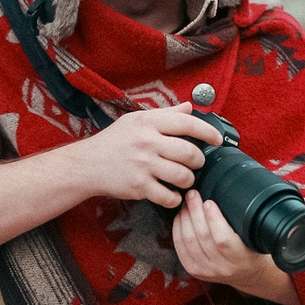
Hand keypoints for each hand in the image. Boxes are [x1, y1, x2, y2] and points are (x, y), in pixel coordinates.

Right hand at [67, 102, 222, 207]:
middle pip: (189, 153)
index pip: (187, 124)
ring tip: (185, 178)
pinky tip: (172, 194)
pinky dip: (175, 198)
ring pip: (182, 176)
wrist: (86, 164)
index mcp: (149, 123)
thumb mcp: (136, 120)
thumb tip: (189, 106)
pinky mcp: (138, 186)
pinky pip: (168, 196)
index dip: (207, 132)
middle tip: (197, 162)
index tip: (217, 139)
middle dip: (199, 160)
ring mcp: (143, 165)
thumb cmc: (114, 141)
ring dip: (189, 180)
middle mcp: (147, 142)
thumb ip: (165, 114)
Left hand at [172, 190, 274, 287]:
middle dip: (195, 211)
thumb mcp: (254, 236)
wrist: (247, 273)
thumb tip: (225, 194)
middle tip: (193, 194)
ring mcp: (205, 270)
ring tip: (186, 202)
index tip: (209, 201)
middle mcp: (222, 267)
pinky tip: (180, 216)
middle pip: (202, 236)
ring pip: (188, 240)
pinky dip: (178, 229)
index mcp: (240, 258)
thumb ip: (241, 220)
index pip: (222, 239)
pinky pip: (180, 247)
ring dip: (185, 217)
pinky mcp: (193, 270)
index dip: (213, 219)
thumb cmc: (251, 249)